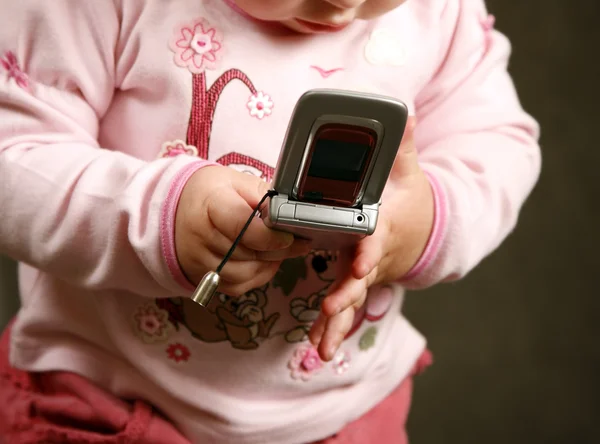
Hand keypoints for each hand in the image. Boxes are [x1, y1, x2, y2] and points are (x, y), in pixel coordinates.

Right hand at [175, 166, 310, 295]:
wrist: (174, 210)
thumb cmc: (210, 193)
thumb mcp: (236, 181)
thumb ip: (263, 195)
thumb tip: (288, 213)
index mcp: (209, 204)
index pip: (240, 225)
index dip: (269, 235)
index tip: (290, 234)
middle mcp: (199, 236)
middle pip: (246, 253)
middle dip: (278, 250)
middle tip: (298, 243)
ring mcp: (198, 261)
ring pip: (244, 275)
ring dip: (269, 265)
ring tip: (281, 251)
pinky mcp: (202, 278)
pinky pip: (236, 287)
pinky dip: (256, 277)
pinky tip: (264, 262)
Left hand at [309, 118, 434, 360]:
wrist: (420, 230)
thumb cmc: (408, 200)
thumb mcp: (407, 171)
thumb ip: (401, 146)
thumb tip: (406, 113)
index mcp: (383, 226)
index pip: (377, 237)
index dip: (369, 250)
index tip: (360, 262)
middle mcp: (374, 254)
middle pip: (362, 275)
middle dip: (348, 293)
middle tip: (333, 308)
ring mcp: (366, 272)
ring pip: (352, 298)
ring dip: (338, 321)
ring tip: (323, 344)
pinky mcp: (356, 282)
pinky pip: (346, 306)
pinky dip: (334, 326)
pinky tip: (318, 343)